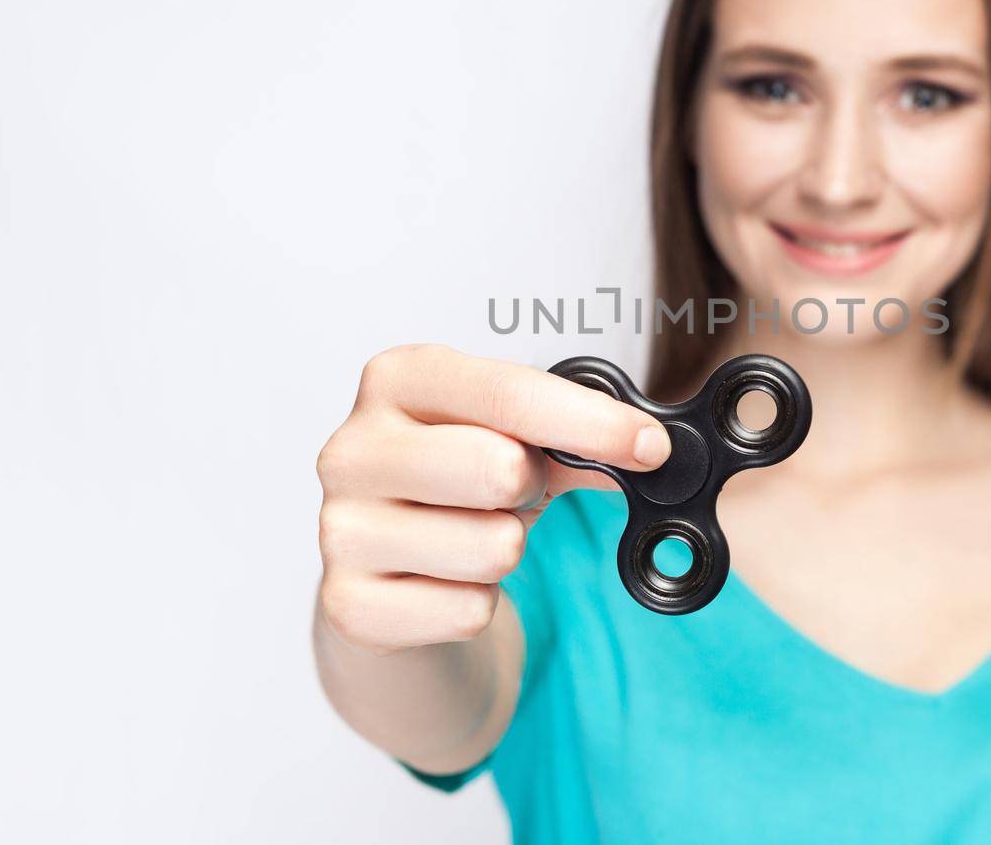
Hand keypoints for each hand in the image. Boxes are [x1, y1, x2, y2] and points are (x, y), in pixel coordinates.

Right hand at [314, 344, 669, 653]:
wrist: (385, 569)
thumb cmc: (457, 483)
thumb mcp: (509, 434)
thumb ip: (574, 432)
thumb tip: (647, 448)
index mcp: (396, 380)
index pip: (508, 393)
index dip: (592, 422)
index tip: (650, 445)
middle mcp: (353, 449)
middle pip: (500, 470)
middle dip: (531, 488)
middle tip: (513, 490)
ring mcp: (340, 530)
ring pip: (494, 548)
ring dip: (506, 549)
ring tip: (472, 534)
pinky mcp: (348, 604)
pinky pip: (470, 610)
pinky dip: (479, 602)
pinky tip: (447, 581)